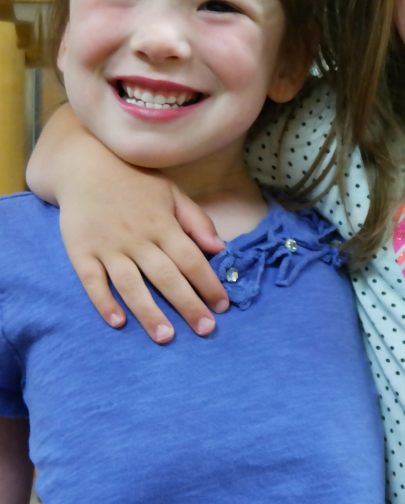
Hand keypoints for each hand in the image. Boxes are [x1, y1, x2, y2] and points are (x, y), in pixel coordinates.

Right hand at [27, 105, 227, 341]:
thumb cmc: (135, 182)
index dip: (208, 284)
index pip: (191, 259)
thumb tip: (220, 248)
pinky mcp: (82, 252)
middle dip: (188, 305)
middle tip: (205, 330)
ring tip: (165, 336)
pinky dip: (104, 302)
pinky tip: (117, 322)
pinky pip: (92, 281)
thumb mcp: (172, 193)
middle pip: (166, 276)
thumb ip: (197, 221)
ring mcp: (108, 247)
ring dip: (149, 312)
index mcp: (163, 224)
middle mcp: (138, 238)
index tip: (223, 306)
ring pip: (131, 284)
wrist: (86, 166)